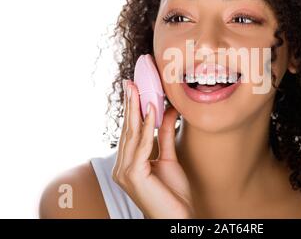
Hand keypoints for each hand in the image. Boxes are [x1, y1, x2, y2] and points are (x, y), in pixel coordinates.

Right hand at [112, 79, 194, 218]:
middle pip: (127, 130)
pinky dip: (146, 126)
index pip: (130, 132)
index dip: (132, 110)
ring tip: (138, 89)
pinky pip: (140, 146)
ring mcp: (124, 172)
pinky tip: (150, 110)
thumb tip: (167, 110)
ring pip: (131, 134)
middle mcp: (122, 167)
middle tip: (131, 83)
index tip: (135, 89)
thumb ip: (166, 135)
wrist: (178, 217)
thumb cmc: (173, 193)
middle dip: (130, 105)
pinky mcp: (132, 176)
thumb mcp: (169, 157)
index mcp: (127, 164)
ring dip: (135, 110)